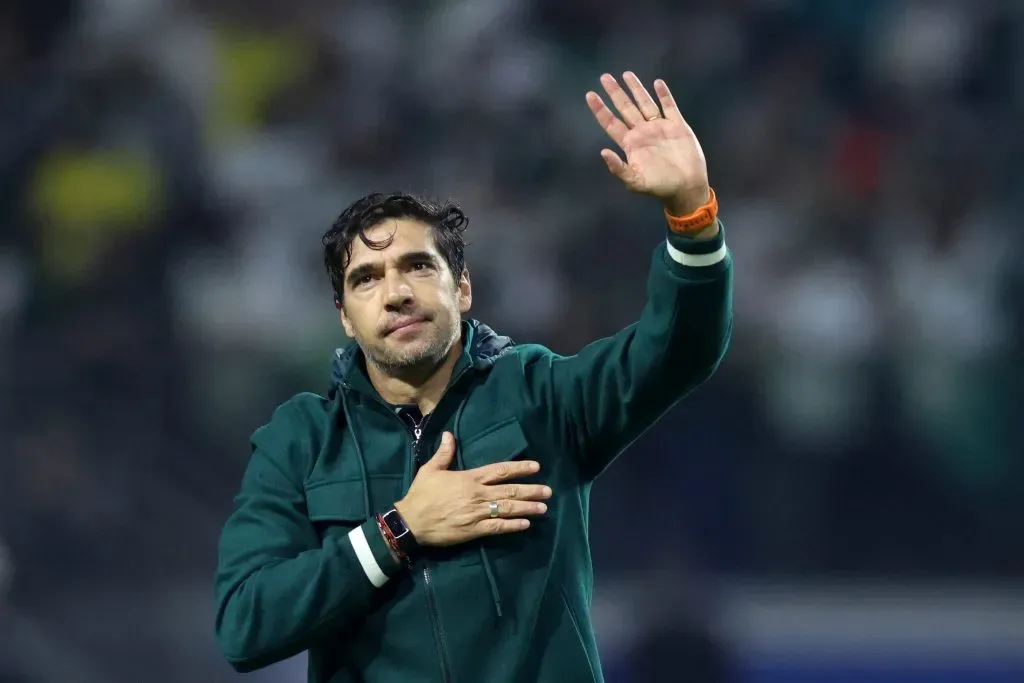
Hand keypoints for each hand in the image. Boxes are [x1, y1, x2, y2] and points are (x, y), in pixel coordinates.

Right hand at [394, 432, 551, 546]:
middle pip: (509, 490)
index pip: (500, 471)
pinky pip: (498, 528)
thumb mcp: (430, 469)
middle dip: (531, 490)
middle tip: (548, 491)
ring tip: (543, 508)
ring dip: (527, 508)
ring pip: (508, 509)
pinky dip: (513, 526)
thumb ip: (444, 453)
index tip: (536, 467)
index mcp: (469, 478)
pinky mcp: (474, 530)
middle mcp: (477, 494)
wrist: (411, 522)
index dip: (519, 468)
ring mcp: (477, 513)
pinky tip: (526, 524)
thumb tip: (450, 434)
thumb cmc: (421, 494)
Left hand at [587, 72, 710, 215]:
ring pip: (645, 103)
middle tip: (604, 77)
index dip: (600, 109)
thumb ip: (618, 168)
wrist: (686, 187)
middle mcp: (642, 133)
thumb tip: (603, 152)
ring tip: (626, 74)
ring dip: (636, 89)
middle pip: (625, 108)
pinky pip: (669, 106)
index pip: (611, 123)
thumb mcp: (635, 182)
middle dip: (615, 93)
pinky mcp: (677, 126)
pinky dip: (664, 95)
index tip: (590, 94)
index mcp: (630, 144)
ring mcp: (659, 128)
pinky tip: (657, 83)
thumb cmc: (659, 187)